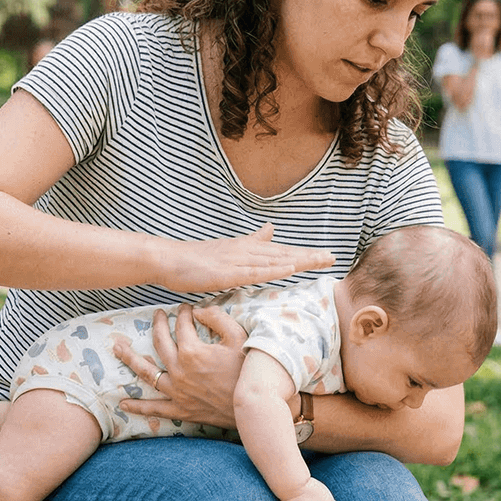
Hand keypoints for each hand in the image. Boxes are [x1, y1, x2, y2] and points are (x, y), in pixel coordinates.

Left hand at [116, 303, 246, 428]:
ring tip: (117, 348)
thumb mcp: (239, 337)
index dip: (183, 313)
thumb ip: (217, 318)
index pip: (182, 325)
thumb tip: (198, 310)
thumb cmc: (250, 370)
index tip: (187, 308)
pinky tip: (123, 403)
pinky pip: (155, 408)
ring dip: (130, 359)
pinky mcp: (181, 409)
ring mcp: (177, 391)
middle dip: (157, 325)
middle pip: (160, 342)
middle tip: (155, 315)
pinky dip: (138, 407)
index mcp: (192, 351)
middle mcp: (179, 370)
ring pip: (147, 372)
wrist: (256, 406)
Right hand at [150, 224, 332, 293]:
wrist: (168, 259)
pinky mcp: (226, 272)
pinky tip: (289, 268)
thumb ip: (252, 241)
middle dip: (309, 256)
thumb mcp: (229, 250)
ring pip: (273, 260)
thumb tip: (271, 229)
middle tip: (333, 258)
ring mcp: (236, 261)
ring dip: (298, 260)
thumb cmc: (196, 259)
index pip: (281, 252)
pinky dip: (272, 269)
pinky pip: (253, 271)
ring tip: (320, 260)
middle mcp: (245, 251)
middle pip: (283, 254)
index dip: (304, 253)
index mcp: (247, 248)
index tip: (327, 255)